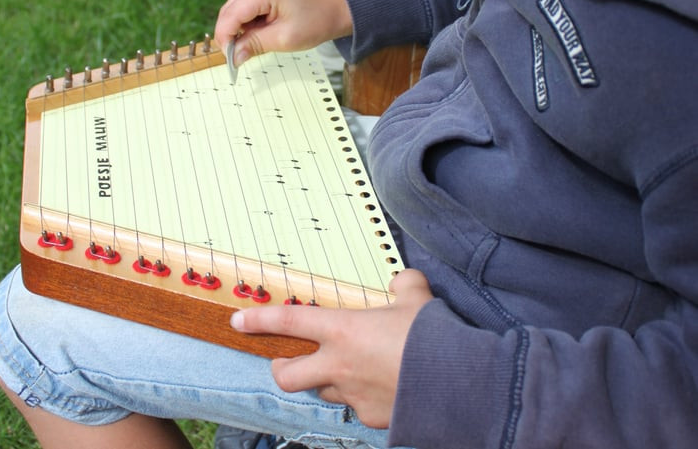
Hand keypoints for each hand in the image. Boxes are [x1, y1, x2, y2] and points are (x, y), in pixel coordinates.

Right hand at [214, 0, 351, 66]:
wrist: (332, 11)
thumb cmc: (315, 22)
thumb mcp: (284, 39)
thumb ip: (254, 45)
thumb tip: (233, 56)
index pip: (231, 15)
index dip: (226, 39)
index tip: (229, 59)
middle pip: (229, 12)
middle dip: (231, 36)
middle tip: (238, 57)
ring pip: (233, 11)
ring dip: (240, 30)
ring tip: (257, 42)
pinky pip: (242, 8)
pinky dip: (246, 23)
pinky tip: (260, 31)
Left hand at [230, 269, 433, 427]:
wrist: (458, 382)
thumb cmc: (432, 337)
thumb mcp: (417, 299)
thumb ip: (404, 285)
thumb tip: (402, 281)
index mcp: (343, 330)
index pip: (290, 320)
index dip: (260, 319)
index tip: (239, 320)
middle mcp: (339, 365)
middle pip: (287, 375)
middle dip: (281, 368)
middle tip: (287, 361)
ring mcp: (353, 395)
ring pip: (325, 391)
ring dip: (330, 381)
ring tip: (352, 371)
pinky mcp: (372, 416)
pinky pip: (359, 407)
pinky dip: (364, 398)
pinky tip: (384, 388)